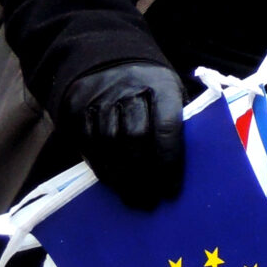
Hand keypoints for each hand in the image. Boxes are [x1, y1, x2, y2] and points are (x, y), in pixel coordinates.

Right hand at [60, 62, 185, 208]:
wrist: (109, 63)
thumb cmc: (151, 88)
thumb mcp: (172, 93)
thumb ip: (179, 121)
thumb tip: (188, 165)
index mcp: (161, 85)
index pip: (167, 127)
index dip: (170, 162)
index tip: (173, 190)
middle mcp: (130, 90)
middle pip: (135, 138)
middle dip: (144, 175)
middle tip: (151, 202)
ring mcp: (101, 100)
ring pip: (110, 145)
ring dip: (122, 177)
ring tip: (133, 199)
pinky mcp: (78, 111)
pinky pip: (90, 145)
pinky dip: (102, 168)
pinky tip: (113, 184)